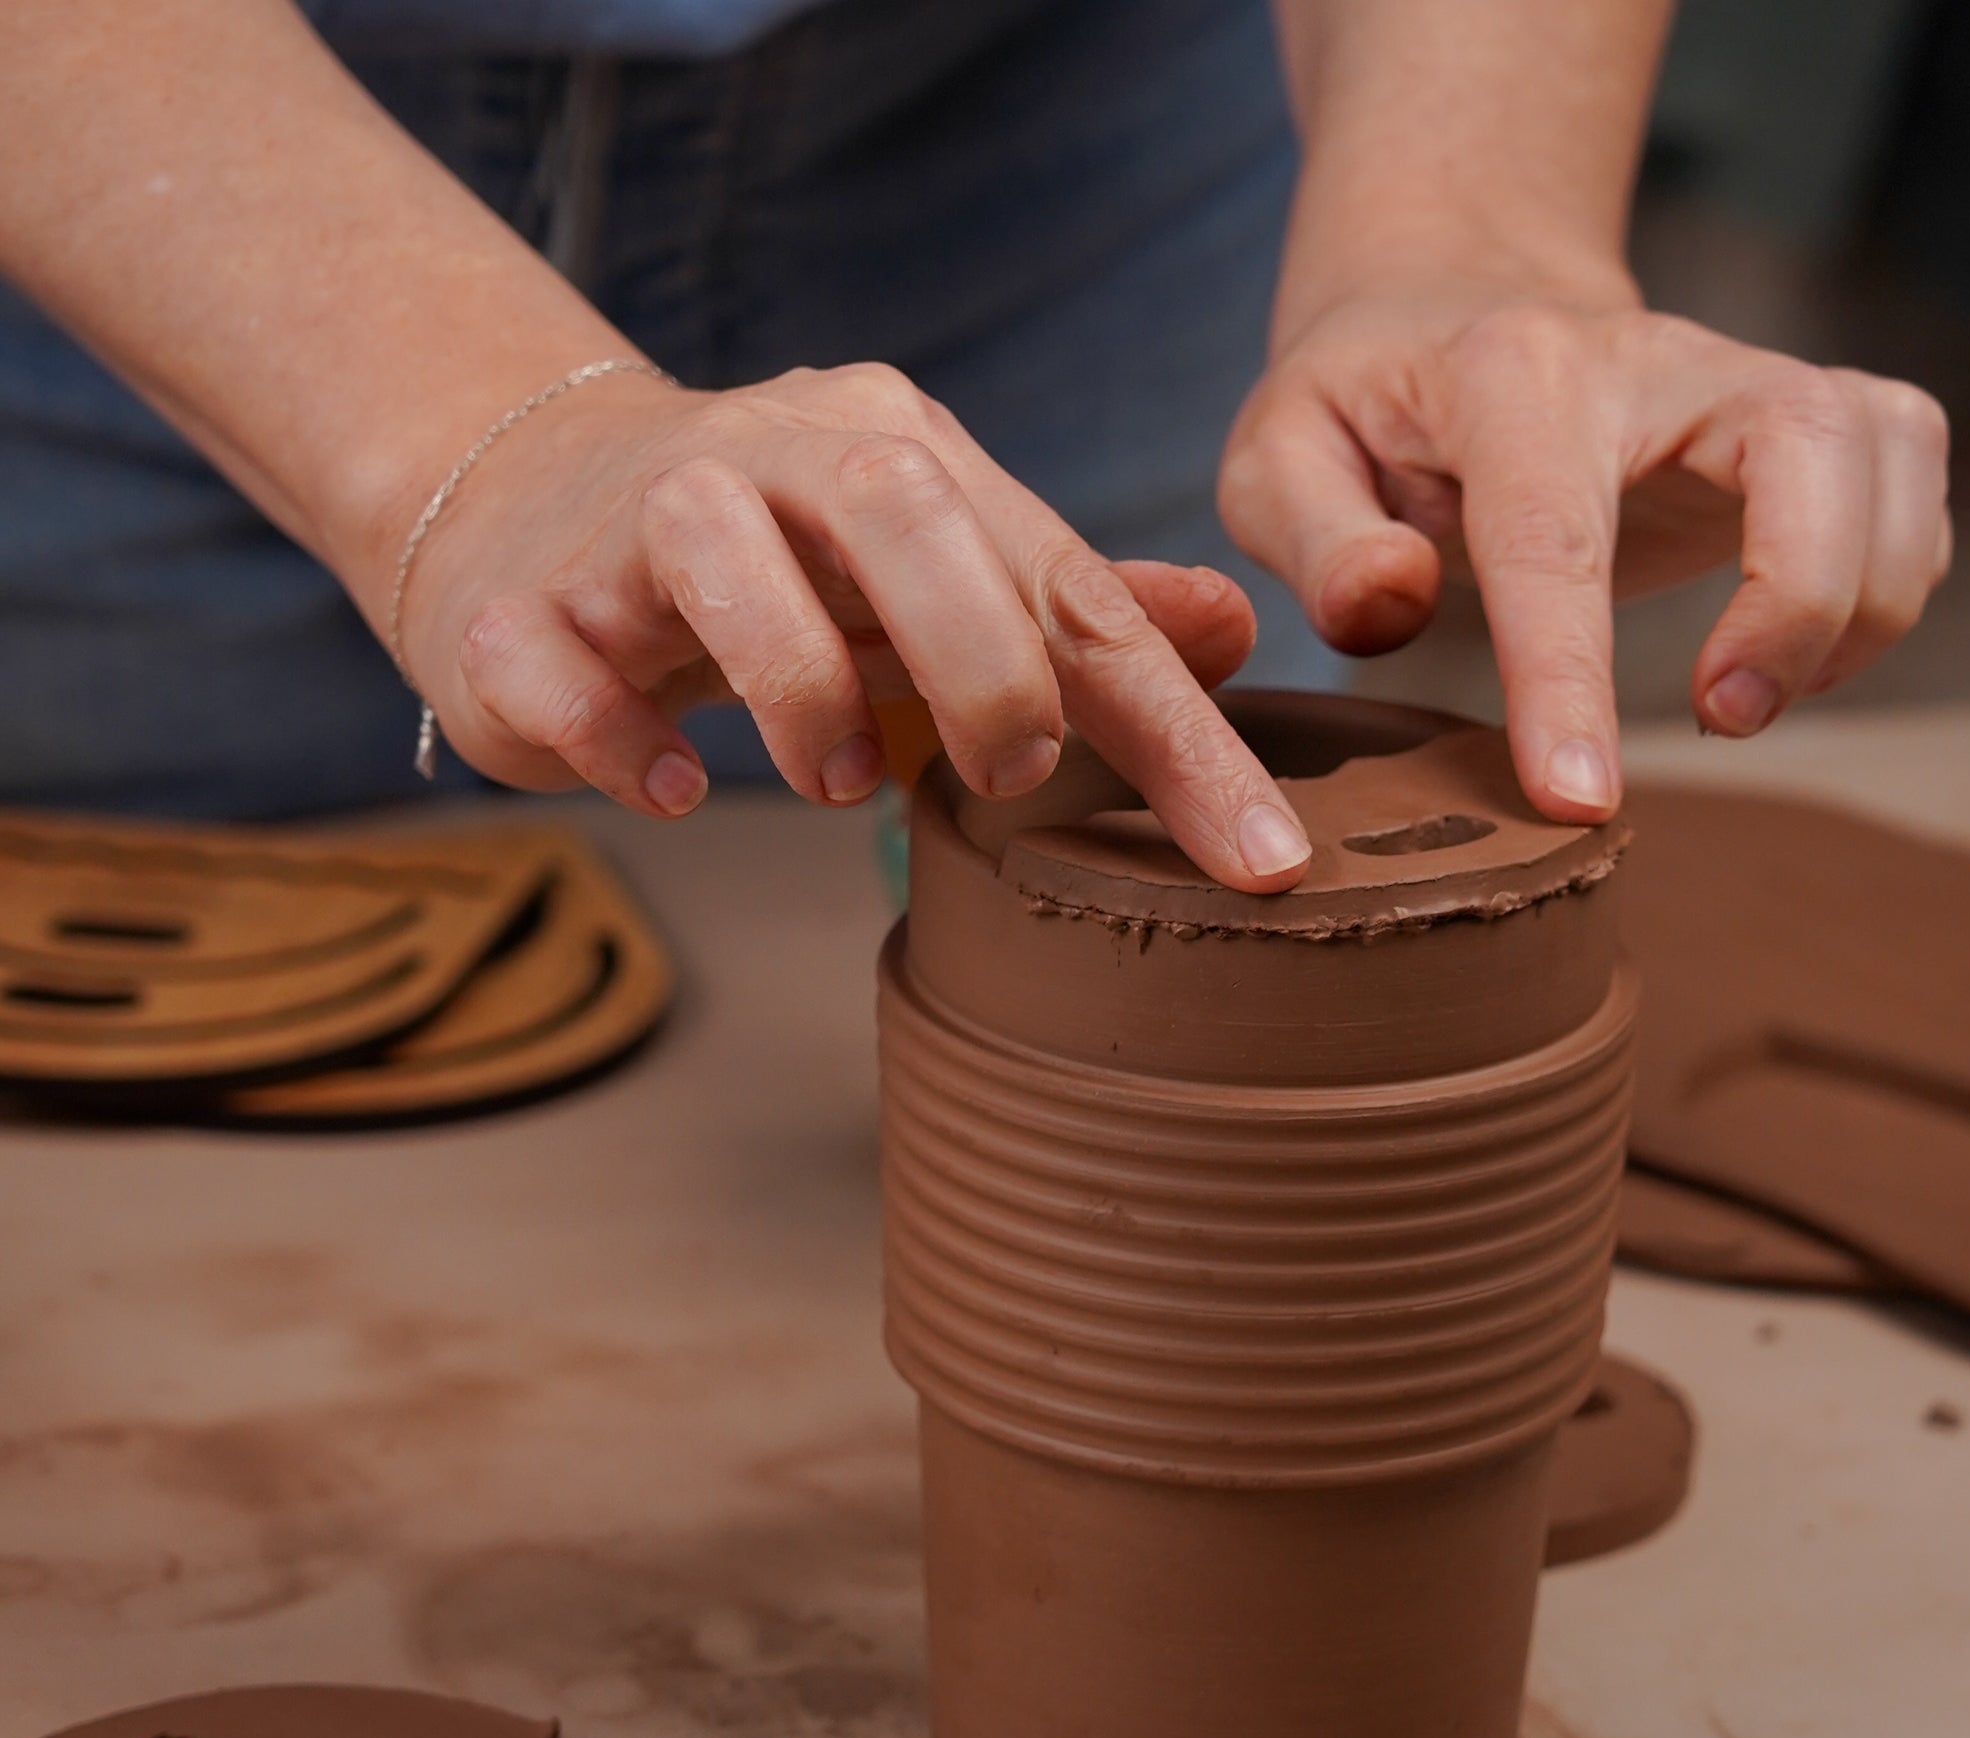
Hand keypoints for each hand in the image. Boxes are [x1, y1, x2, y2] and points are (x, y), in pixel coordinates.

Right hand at [395, 362, 1313, 889]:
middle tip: (1002, 777)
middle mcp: (777, 455)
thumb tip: (1236, 626)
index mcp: (903, 456)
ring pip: (720, 553)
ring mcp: (635, 519)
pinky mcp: (520, 606)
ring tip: (838, 785)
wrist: (531, 511)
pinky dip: (621, 737)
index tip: (1264, 866)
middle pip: (904, 507)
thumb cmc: (782, 566)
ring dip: (798, 690)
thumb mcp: (937, 579)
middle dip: (979, 654)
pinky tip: (673, 791)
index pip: (1069, 590)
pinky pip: (560, 661)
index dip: (1180, 735)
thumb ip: (1076, 611)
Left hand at [1220, 290, 1952, 820]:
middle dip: (1797, 599)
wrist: (1451, 299)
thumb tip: (1388, 608)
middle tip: (1722, 719)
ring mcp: (1747, 371)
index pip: (1553, 536)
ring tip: (1753, 698)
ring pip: (1889, 447)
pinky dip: (1891, 577)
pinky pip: (1911, 475)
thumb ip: (1313, 534)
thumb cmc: (1365, 409)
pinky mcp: (1807, 410)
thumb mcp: (1280, 453)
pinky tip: (1801, 657)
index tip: (1577, 800)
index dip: (1569, 678)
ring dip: (1863, 597)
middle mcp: (1653, 355)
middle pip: (1805, 439)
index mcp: (1509, 376)